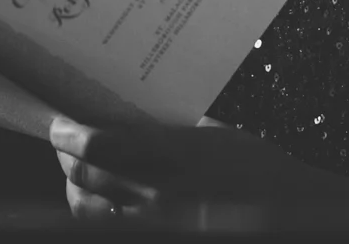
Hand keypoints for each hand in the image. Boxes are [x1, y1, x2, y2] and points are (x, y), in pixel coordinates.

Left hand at [51, 115, 345, 219]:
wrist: (289, 209)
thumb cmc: (259, 167)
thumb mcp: (217, 133)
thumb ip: (173, 129)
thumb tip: (130, 117)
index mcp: (175, 154)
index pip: (102, 145)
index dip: (69, 136)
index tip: (58, 126)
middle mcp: (161, 192)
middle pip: (86, 178)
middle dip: (65, 159)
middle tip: (62, 144)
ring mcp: (159, 223)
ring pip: (89, 211)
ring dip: (74, 189)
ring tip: (75, 174)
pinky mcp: (163, 236)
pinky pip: (111, 228)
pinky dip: (95, 214)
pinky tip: (98, 203)